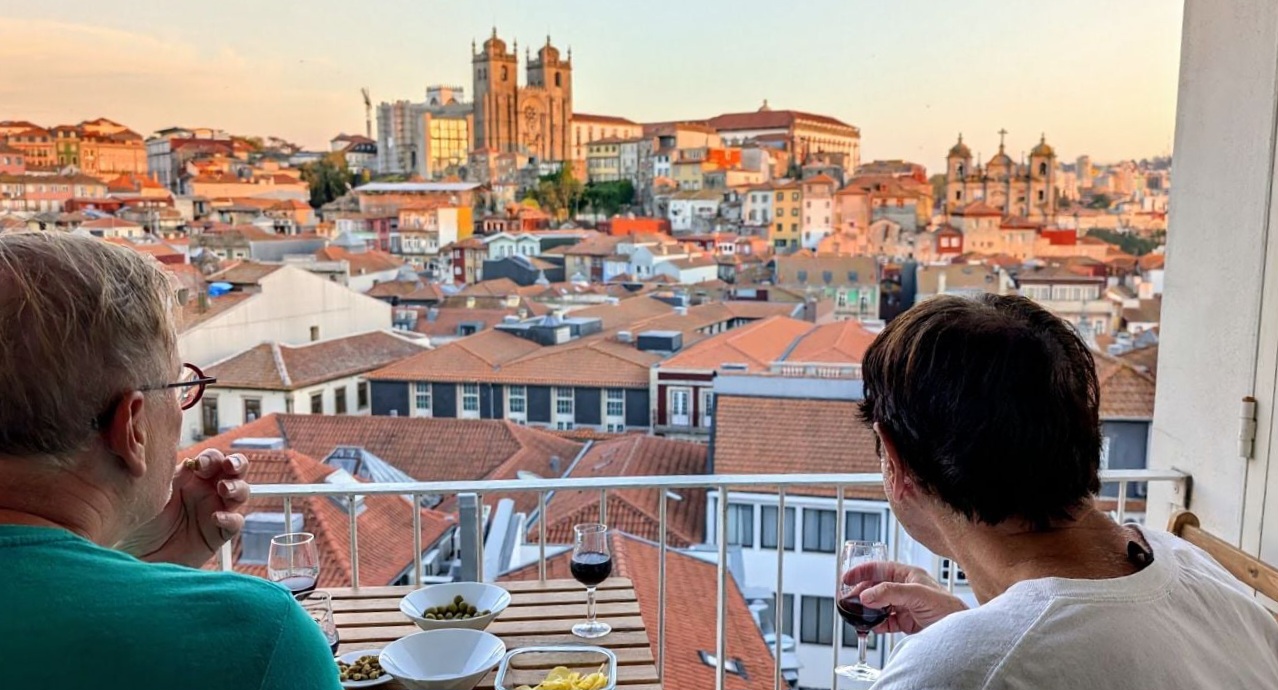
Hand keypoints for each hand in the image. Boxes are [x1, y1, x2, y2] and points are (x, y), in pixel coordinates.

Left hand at [117, 449, 249, 567]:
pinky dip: (230, 518)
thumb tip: (191, 463)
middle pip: (235, 471)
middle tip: (229, 465)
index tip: (200, 464)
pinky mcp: (220, 534)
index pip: (212, 460)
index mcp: (193, 478)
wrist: (140, 557)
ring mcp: (217, 511)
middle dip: (237, 464)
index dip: (212, 458)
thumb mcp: (155, 496)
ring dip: (237, 487)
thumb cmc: (143, 523)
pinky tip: (216, 517)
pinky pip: (235, 522)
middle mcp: (208, 491)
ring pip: (241, 493)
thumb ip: (175, 478)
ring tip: (224, 489)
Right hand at [847, 561, 966, 633]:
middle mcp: (905, 589)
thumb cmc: (948, 608)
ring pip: (878, 605)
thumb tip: (867, 595)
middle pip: (876, 587)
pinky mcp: (905, 623)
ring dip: (867, 610)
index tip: (846, 578)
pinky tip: (872, 627)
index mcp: (908, 575)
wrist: (960, 634)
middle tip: (850, 600)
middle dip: (862, 592)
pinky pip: (885, 622)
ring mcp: (904, 606)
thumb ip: (891, 592)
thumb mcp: (918, 594)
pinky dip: (876, 625)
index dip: (862, 571)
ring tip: (858, 614)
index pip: (880, 568)